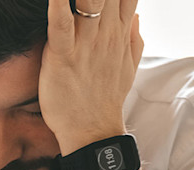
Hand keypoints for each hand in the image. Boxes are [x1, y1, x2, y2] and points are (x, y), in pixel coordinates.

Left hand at [39, 0, 144, 153]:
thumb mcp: (126, 67)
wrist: (93, 133)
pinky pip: (61, 25)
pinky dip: (57, 6)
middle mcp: (106, 34)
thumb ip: (133, 39)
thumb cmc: (104, 99)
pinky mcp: (64, 57)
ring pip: (89, 1)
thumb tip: (136, 15)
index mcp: (120, 34)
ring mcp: (86, 46)